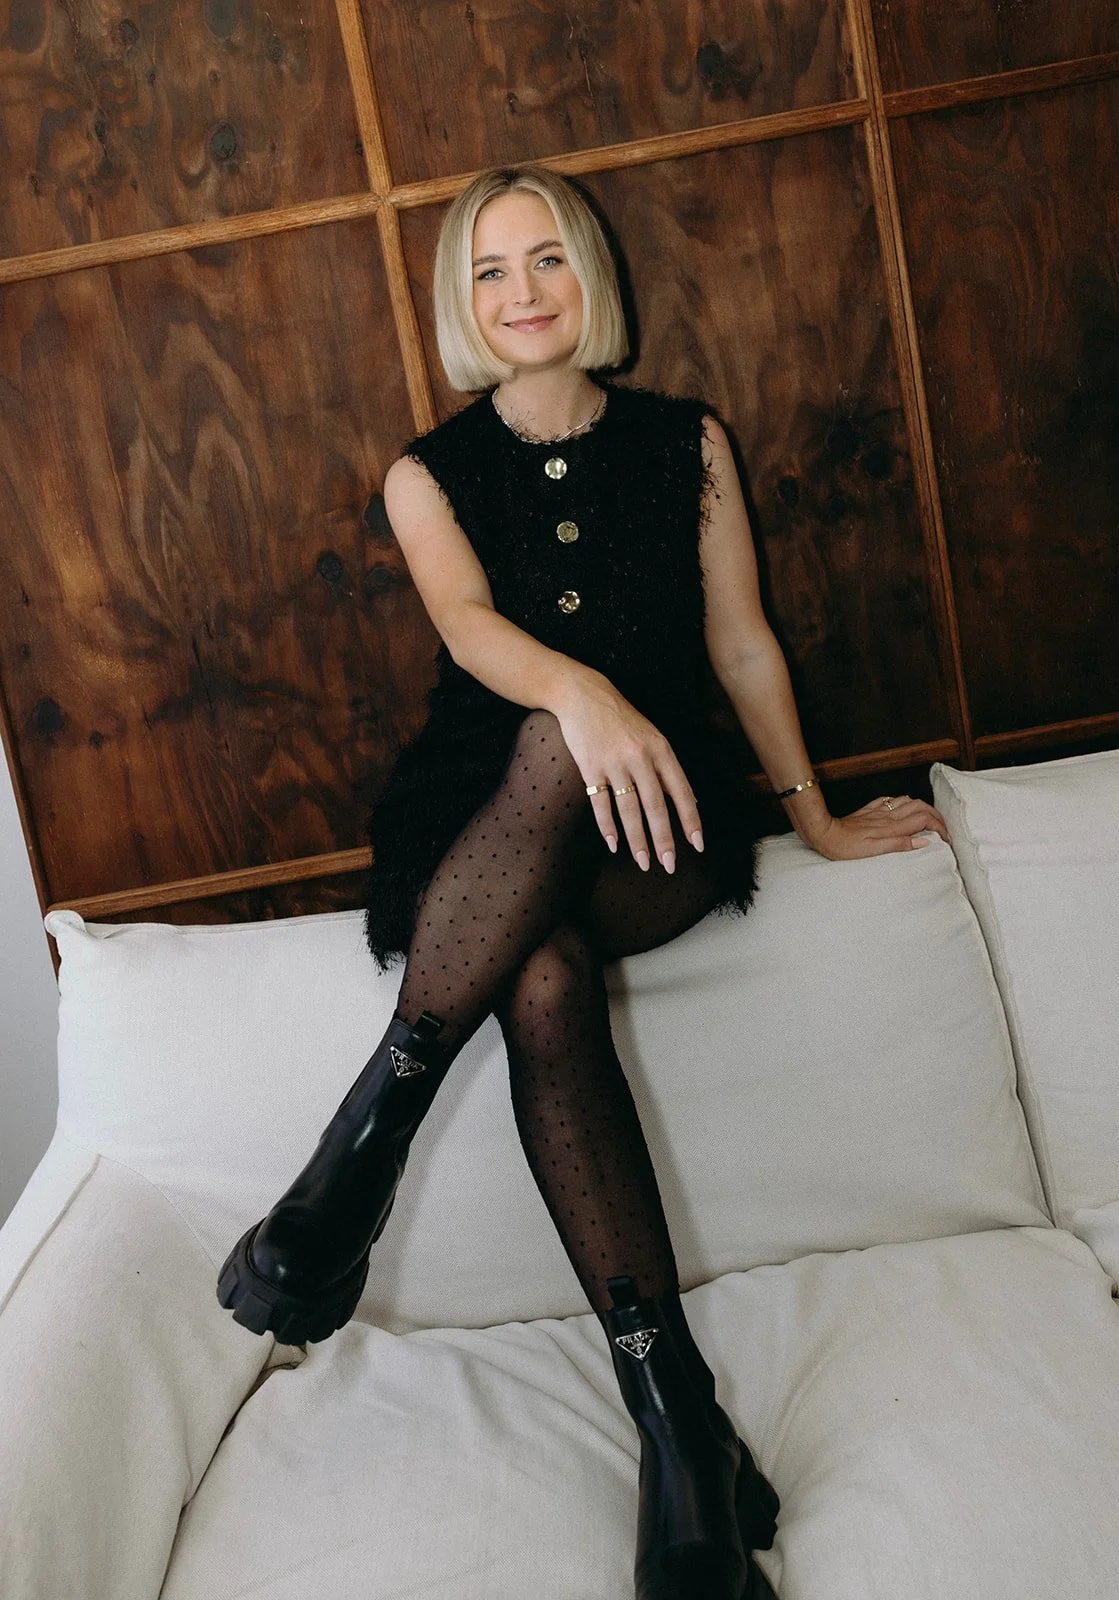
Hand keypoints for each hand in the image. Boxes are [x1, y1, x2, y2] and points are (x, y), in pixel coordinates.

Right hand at [555, 674, 703, 872]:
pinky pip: (600, 803)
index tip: (698, 845)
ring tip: (644, 862)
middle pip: (655, 806)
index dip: (690, 820)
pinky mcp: (589, 767)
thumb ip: (668, 769)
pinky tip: (614, 844)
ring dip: (637, 840)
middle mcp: (639, 757)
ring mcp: (613, 763)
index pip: (681, 791)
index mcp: (660, 749)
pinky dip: (607, 826)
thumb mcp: (652, 737)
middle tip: (669, 865)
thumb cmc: (621, 720)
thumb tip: (690, 802)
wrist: (583, 695)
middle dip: (664, 839)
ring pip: (629, 809)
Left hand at [808, 793, 950, 860]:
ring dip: (921, 806)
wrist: (824, 834)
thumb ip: (899, 845)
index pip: (924, 820)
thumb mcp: (874, 852)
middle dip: (936, 815)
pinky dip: (901, 802)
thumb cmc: (846, 847)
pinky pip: (889, 800)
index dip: (939, 827)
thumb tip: (924, 842)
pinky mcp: (868, 811)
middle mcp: (888, 816)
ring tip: (927, 817)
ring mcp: (878, 811)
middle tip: (942, 827)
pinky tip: (901, 807)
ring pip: (907, 801)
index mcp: (891, 827)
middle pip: (920, 807)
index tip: (946, 839)